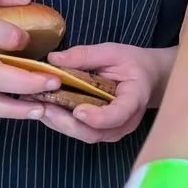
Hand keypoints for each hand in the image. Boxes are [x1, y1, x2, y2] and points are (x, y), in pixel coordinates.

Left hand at [37, 44, 175, 142]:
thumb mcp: (113, 52)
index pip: (119, 115)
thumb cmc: (132, 64)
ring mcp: (114, 130)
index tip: (78, 111)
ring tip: (40, 108)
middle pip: (96, 132)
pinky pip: (81, 132)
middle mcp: (125, 122)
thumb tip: (53, 59)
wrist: (147, 77)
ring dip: (61, 125)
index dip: (98, 117)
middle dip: (68, 123)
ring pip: (85, 135)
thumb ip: (85, 55)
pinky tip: (46, 110)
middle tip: (45, 108)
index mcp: (134, 99)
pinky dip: (62, 123)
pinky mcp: (101, 131)